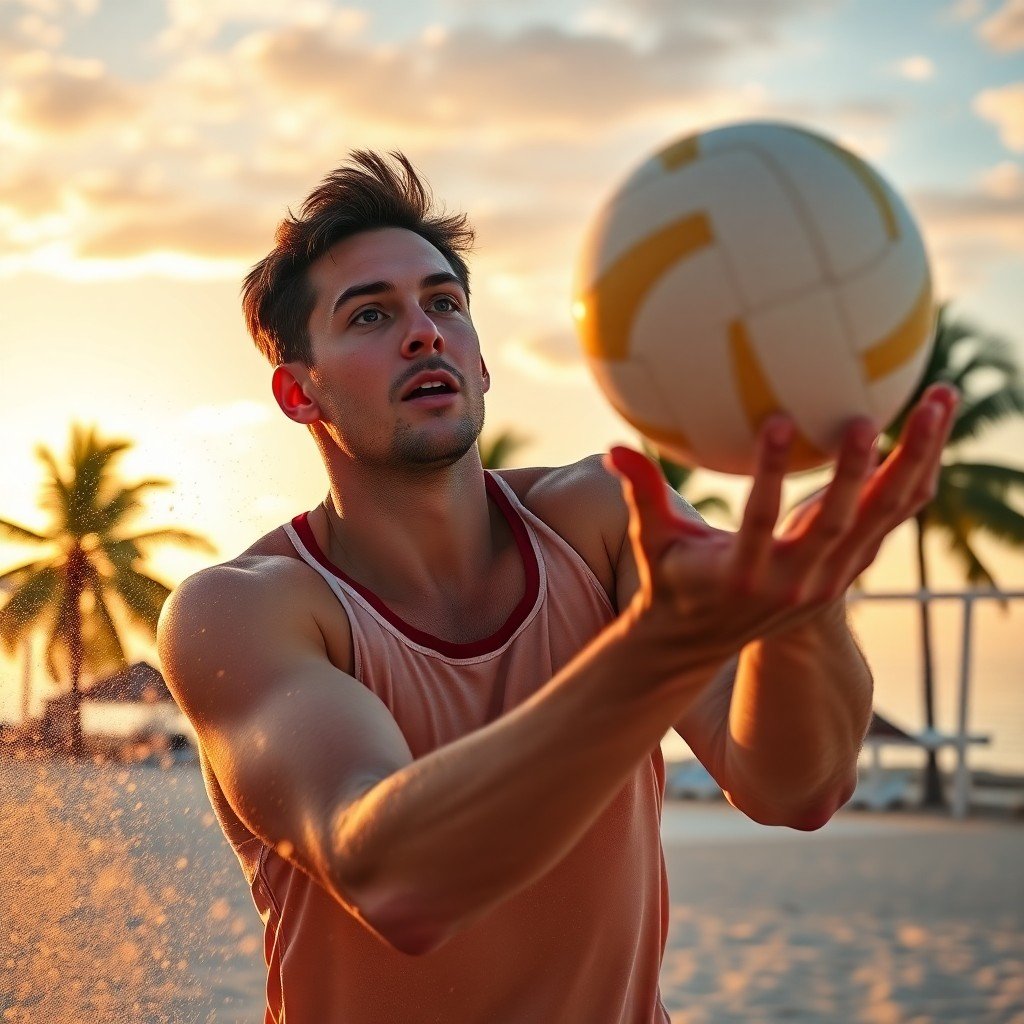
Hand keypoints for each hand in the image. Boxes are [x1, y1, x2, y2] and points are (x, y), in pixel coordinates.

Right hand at [604, 384, 957, 663]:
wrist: (701, 643)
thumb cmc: (671, 581)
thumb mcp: (652, 541)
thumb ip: (641, 494)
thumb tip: (613, 447)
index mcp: (741, 574)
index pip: (760, 522)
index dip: (771, 475)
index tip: (780, 421)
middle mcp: (792, 584)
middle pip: (836, 526)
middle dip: (860, 471)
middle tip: (873, 415)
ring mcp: (826, 584)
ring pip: (879, 523)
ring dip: (911, 465)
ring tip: (938, 403)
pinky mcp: (845, 578)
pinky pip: (888, 526)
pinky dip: (910, 483)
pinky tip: (931, 437)